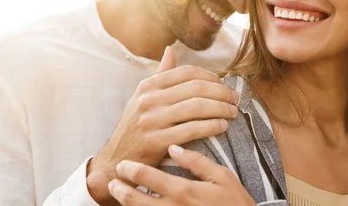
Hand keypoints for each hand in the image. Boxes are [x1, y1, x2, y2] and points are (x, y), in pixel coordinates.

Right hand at [86, 47, 239, 204]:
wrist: (118, 159)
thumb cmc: (135, 126)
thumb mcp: (142, 97)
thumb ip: (160, 74)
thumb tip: (171, 49)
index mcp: (148, 86)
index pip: (187, 72)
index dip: (211, 76)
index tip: (224, 84)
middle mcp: (148, 100)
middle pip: (195, 88)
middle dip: (221, 92)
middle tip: (235, 98)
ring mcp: (151, 120)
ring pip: (196, 107)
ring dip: (221, 108)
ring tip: (232, 112)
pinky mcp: (156, 141)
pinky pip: (192, 129)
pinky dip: (211, 126)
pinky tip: (222, 126)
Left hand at [109, 145, 255, 205]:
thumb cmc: (235, 202)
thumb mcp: (222, 177)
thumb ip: (197, 162)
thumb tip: (175, 147)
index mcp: (184, 191)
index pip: (149, 178)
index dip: (132, 170)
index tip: (123, 165)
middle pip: (137, 201)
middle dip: (121, 191)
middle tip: (112, 183)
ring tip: (117, 197)